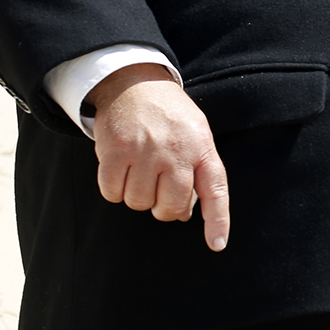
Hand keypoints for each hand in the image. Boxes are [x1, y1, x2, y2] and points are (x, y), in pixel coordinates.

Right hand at [88, 63, 229, 251]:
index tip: (217, 245)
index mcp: (202, 149)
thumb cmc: (169, 116)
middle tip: (158, 188)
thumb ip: (197, 171)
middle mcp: (176, 152)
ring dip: (136, 195)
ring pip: (138, 203)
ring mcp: (145, 152)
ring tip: (139, 171)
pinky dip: (113, 189)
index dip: (217, 222)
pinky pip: (111, 193)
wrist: (135, 83)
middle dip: (163, 208)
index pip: (215, 191)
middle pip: (170, 207)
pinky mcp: (115, 151)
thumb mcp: (196, 135)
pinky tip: (119, 170)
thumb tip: (185, 215)